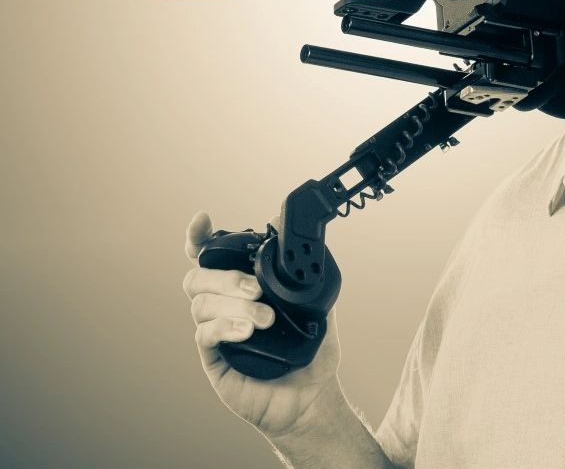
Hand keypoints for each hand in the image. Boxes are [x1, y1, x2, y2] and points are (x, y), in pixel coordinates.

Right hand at [183, 211, 343, 437]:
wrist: (312, 393)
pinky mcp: (213, 359)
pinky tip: (246, 331)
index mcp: (243, 286)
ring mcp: (216, 331)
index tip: (202, 220)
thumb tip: (293, 234)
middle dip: (226, 277)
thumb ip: (305, 271)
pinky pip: (204, 335)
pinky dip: (224, 326)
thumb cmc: (312, 348)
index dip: (199, 238)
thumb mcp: (318, 302)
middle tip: (256, 288)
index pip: (211, 257)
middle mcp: (224, 304)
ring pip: (200, 304)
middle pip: (198, 277)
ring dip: (234, 305)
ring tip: (264, 319)